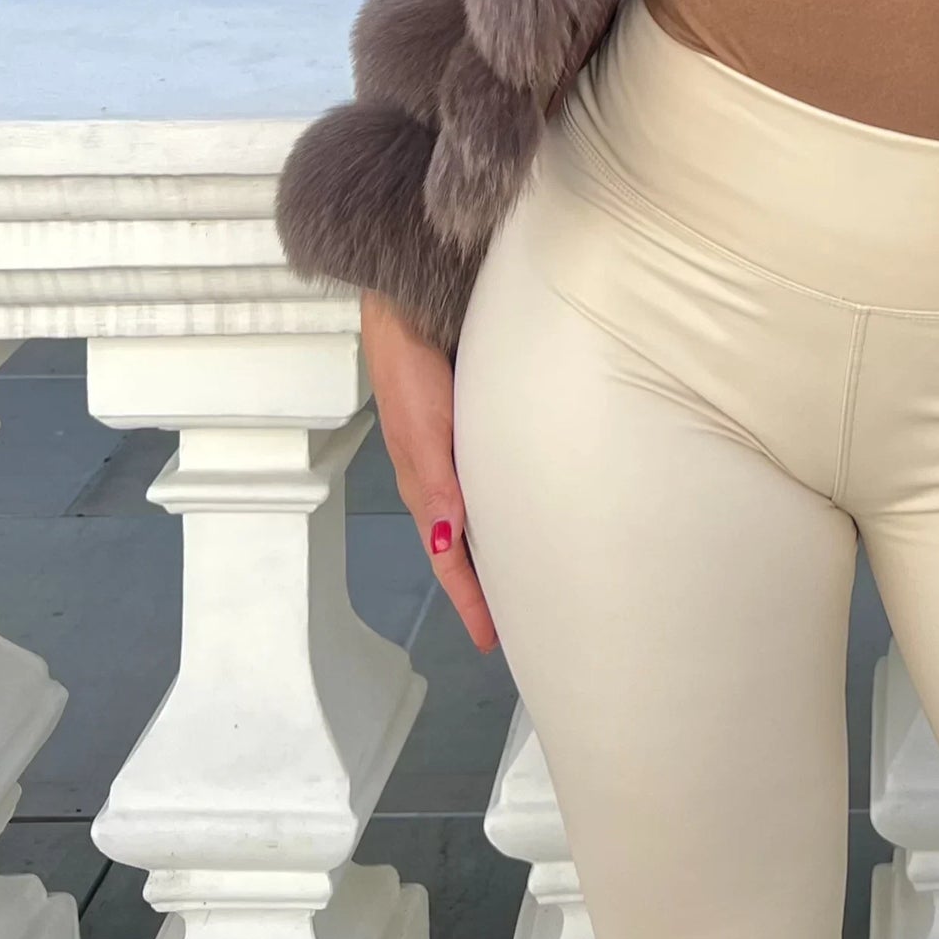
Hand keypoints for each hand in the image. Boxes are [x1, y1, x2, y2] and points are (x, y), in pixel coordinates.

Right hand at [361, 289, 498, 653]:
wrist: (410, 298)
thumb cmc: (410, 360)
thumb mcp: (421, 424)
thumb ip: (436, 482)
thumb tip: (448, 546)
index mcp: (425, 482)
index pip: (448, 556)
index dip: (468, 597)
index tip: (490, 640)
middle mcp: (441, 471)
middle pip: (463, 542)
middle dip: (484, 582)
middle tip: (521, 618)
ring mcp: (456, 445)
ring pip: (479, 511)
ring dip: (497, 544)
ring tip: (529, 573)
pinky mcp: (474, 418)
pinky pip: (491, 474)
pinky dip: (505, 502)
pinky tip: (528, 501)